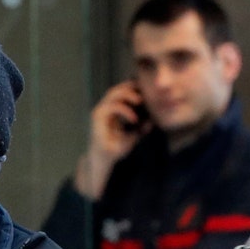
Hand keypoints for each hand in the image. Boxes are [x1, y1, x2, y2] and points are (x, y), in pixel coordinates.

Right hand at [74, 82, 148, 198]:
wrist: (103, 160)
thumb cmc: (115, 148)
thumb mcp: (132, 137)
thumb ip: (141, 129)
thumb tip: (152, 122)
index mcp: (112, 111)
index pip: (120, 92)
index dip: (131, 88)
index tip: (146, 90)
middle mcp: (104, 109)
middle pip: (115, 89)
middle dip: (129, 88)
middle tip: (144, 93)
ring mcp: (99, 112)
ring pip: (112, 94)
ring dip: (127, 95)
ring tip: (139, 101)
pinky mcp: (97, 118)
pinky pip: (110, 107)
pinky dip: (123, 110)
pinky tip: (133, 118)